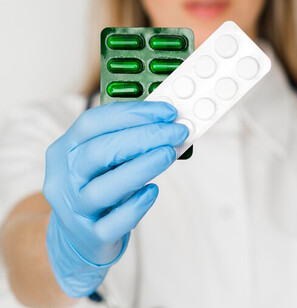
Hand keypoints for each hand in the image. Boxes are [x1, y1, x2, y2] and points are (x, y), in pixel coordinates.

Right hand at [43, 101, 187, 297]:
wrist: (79, 237)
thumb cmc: (98, 188)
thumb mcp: (103, 161)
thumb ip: (127, 142)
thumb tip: (165, 124)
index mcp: (65, 151)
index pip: (92, 123)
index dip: (131, 114)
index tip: (166, 111)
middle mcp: (64, 179)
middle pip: (98, 152)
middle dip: (143, 137)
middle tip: (176, 132)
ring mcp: (75, 211)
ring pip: (102, 189)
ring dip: (141, 167)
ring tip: (169, 154)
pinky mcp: (91, 237)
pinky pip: (113, 223)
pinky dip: (136, 206)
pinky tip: (152, 191)